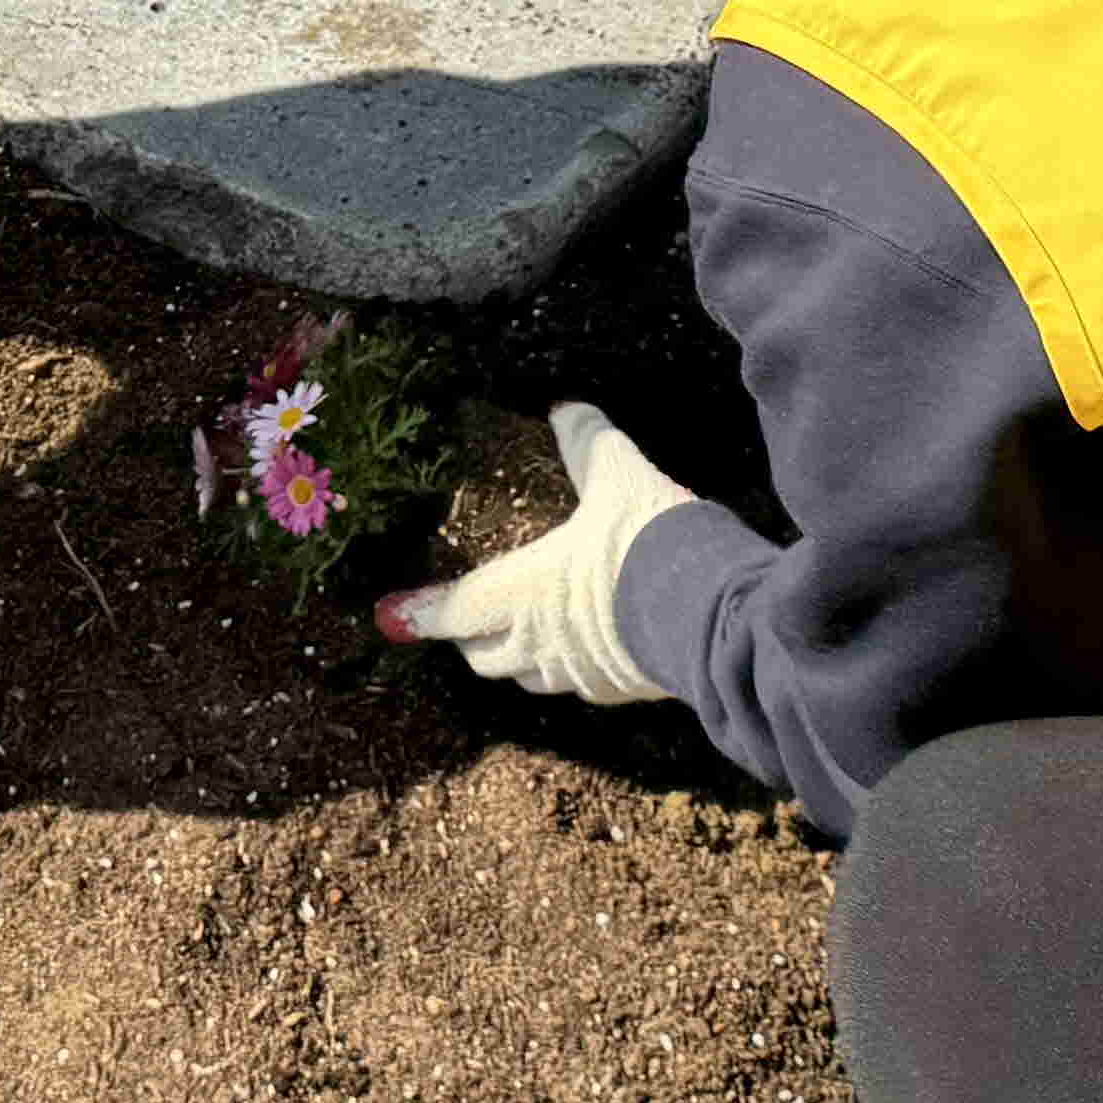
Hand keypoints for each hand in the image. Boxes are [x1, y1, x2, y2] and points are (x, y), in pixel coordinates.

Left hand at [374, 401, 689, 702]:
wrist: (711, 611)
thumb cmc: (649, 542)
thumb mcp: (617, 477)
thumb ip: (587, 443)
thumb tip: (567, 410)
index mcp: (522, 591)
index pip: (453, 611)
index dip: (419, 613)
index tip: (390, 616)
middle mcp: (539, 641)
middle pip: (483, 657)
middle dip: (467, 639)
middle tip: (464, 619)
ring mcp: (578, 672)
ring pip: (528, 677)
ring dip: (515, 657)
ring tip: (522, 633)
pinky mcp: (618, 691)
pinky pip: (577, 685)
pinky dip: (567, 668)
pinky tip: (585, 645)